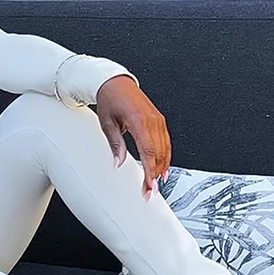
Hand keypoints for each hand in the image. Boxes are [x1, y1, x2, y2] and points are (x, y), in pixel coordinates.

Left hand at [96, 75, 171, 199]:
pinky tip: (162, 169)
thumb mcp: (107, 124)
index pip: (148, 152)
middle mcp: (152, 120)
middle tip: (149, 192)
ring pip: (165, 150)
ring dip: (161, 169)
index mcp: (139, 120)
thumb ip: (116, 145)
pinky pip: (166, 142)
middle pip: (158, 154)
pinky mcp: (159, 121)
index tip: (149, 186)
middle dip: (155, 175)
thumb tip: (119, 164)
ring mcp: (158, 120)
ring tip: (155, 184)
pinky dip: (165, 157)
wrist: (116, 83)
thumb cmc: (110, 100)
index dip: (150, 172)